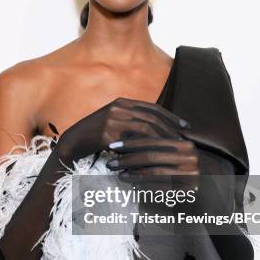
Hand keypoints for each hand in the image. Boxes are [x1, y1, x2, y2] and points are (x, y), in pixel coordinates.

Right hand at [55, 97, 192, 167]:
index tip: (186, 126)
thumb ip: (133, 121)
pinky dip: (146, 149)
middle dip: (170, 129)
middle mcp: (118, 107)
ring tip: (173, 149)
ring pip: (145, 128)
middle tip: (184, 140)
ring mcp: (112, 119)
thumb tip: (158, 128)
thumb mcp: (116, 123)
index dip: (171, 116)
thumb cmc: (96, 135)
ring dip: (162, 139)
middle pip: (152, 116)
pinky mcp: (107, 134)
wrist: (73, 142)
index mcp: (122, 102)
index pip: (153, 107)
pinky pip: (132, 142)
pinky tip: (156, 157)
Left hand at [105, 136, 199, 191]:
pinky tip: (128, 181)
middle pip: (151, 156)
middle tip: (110, 160)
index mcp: (185, 145)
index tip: (113, 145)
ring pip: (153, 172)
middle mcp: (190, 158)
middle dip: (128, 158)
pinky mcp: (187, 191)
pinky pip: (158, 186)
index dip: (131, 142)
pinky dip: (141, 183)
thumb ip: (160, 144)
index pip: (153, 141)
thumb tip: (130, 135)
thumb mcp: (175, 153)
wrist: (210, 189)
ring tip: (116, 171)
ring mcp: (190, 175)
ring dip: (131, 172)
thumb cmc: (184, 168)